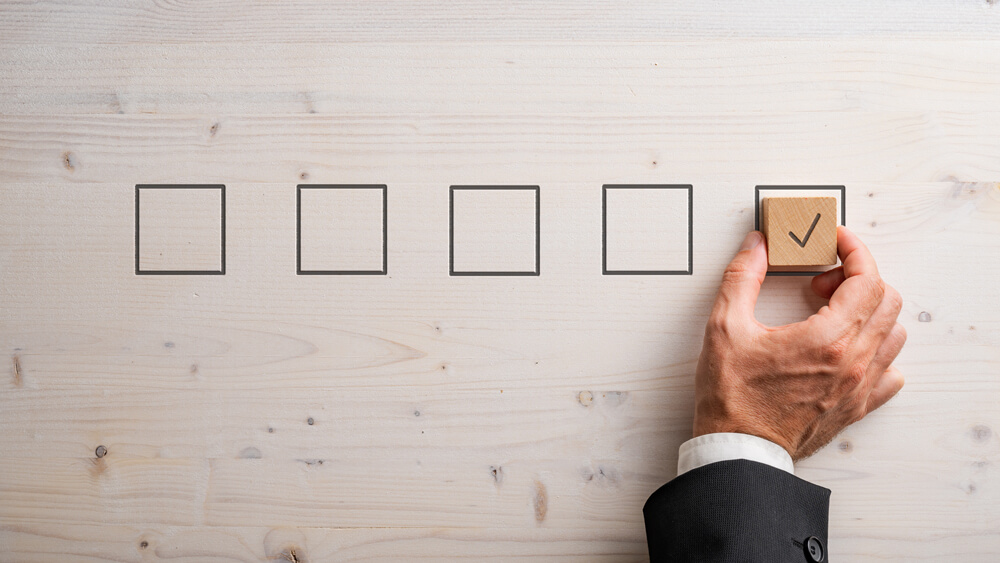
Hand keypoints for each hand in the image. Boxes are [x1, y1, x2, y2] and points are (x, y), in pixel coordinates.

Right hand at [693, 226, 905, 460]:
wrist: (738, 451)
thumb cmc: (731, 398)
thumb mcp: (725, 327)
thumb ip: (742, 277)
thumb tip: (757, 246)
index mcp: (828, 339)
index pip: (868, 279)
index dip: (854, 251)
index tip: (837, 240)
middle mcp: (854, 363)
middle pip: (888, 301)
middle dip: (857, 278)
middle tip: (821, 280)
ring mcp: (859, 388)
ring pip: (894, 335)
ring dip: (869, 312)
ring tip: (831, 313)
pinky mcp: (856, 407)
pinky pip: (891, 373)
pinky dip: (878, 351)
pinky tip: (848, 349)